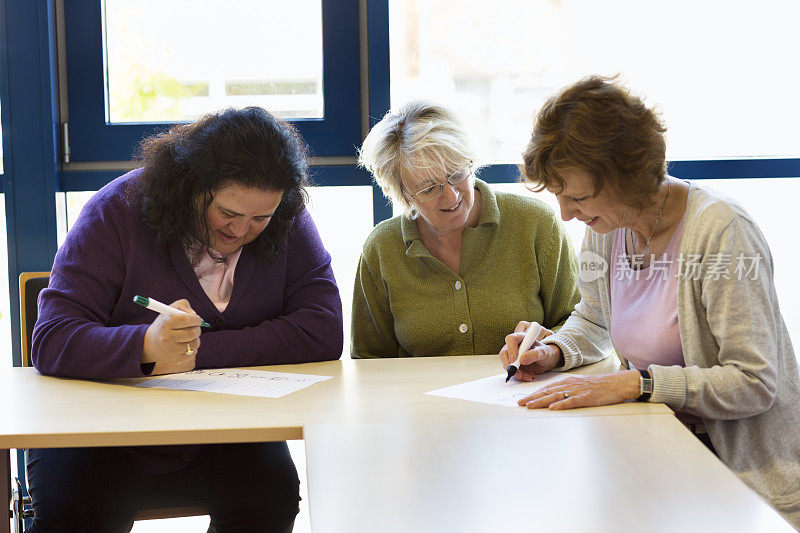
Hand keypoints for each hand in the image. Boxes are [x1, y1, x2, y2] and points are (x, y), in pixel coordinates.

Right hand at [141, 299, 201, 374]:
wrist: (150, 345)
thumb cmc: (163, 325)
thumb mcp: (169, 310)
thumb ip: (183, 305)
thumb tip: (194, 314)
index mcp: (166, 323)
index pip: (188, 319)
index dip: (196, 319)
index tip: (197, 319)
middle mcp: (167, 337)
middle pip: (194, 332)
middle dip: (197, 329)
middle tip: (194, 328)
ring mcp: (171, 350)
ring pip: (195, 343)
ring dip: (195, 339)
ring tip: (187, 337)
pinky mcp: (176, 360)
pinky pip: (193, 353)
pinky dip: (192, 348)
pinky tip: (184, 345)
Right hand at [498, 321, 557, 380]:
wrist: (548, 361)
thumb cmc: (546, 353)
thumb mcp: (544, 353)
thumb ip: (534, 354)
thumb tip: (522, 359)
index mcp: (522, 338)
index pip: (511, 339)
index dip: (511, 348)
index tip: (515, 359)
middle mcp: (515, 346)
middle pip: (504, 353)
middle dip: (509, 365)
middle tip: (518, 373)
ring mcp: (513, 356)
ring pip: (506, 364)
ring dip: (516, 373)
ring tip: (529, 376)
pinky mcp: (514, 365)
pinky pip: (512, 371)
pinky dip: (519, 376)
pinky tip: (529, 376)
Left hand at [517, 370, 640, 409]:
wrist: (615, 384)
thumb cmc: (598, 386)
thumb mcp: (578, 384)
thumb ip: (566, 389)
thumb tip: (553, 397)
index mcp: (566, 382)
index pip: (546, 389)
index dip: (533, 394)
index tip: (523, 399)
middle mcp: (569, 385)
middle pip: (547, 392)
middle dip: (532, 398)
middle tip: (519, 403)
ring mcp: (577, 391)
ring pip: (555, 396)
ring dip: (541, 401)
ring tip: (530, 405)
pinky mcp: (586, 398)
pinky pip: (572, 401)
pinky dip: (561, 405)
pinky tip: (553, 408)